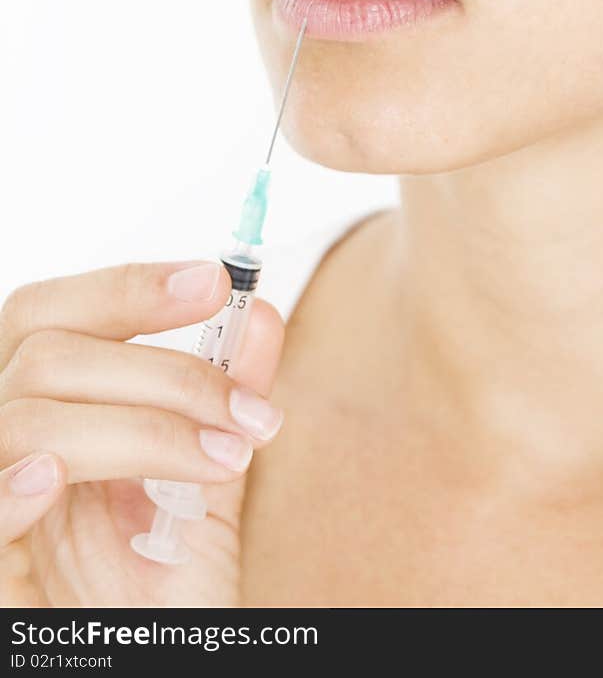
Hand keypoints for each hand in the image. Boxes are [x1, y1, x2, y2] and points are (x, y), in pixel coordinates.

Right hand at [0, 259, 285, 606]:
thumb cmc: (159, 590)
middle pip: (46, 354)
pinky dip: (10, 490)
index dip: (125, 287)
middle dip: (165, 368)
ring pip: (29, 418)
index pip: (49, 315)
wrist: (147, 662)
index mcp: (49, 410)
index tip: (213, 281)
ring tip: (224, 458)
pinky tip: (59, 479)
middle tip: (248, 409)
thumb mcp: (205, 486)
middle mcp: (9, 447)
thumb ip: (224, 401)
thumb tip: (260, 314)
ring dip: (144, 428)